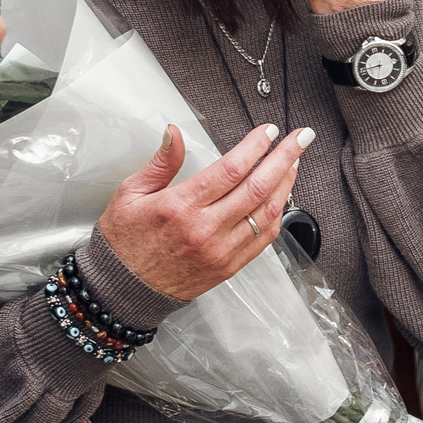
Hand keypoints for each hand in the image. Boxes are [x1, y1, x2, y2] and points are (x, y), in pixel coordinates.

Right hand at [96, 122, 313, 300]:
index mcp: (180, 206)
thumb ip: (160, 162)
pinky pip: (263, 239)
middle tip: (300, 138)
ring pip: (267, 212)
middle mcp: (205, 229)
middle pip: (258, 186)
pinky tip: (281, 197)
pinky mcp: (228, 267)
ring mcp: (220, 250)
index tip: (268, 132)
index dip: (255, 147)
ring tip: (294, 162)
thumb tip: (175, 133)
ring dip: (286, 184)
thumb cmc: (124, 242)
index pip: (231, 169)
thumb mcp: (130, 194)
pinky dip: (277, 215)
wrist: (122, 290)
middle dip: (285, 157)